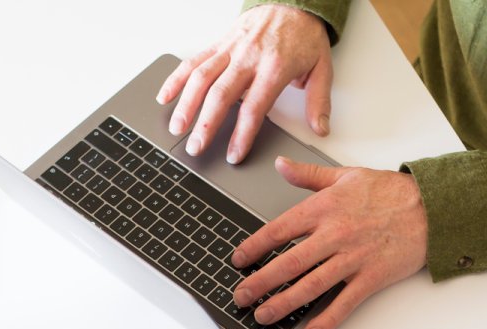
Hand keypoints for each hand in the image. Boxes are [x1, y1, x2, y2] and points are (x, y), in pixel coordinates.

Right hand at [157, 5, 332, 163]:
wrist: (292, 1)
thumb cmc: (304, 37)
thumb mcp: (322, 68)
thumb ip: (319, 101)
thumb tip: (320, 129)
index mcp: (275, 66)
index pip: (254, 107)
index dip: (242, 134)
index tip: (234, 155)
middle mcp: (249, 56)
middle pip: (221, 94)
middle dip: (206, 124)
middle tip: (196, 148)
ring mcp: (231, 48)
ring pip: (202, 76)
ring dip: (186, 104)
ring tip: (177, 128)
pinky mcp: (220, 42)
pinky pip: (194, 60)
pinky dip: (176, 78)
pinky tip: (165, 97)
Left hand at [231, 157, 427, 328]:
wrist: (433, 207)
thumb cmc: (391, 192)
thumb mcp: (346, 176)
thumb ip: (309, 176)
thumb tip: (282, 166)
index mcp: (324, 208)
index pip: (279, 230)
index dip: (254, 247)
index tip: (239, 260)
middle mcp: (334, 234)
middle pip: (289, 263)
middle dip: (260, 283)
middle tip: (241, 296)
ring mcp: (353, 258)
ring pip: (311, 285)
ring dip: (284, 304)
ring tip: (264, 316)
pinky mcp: (371, 277)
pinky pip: (345, 303)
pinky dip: (327, 320)